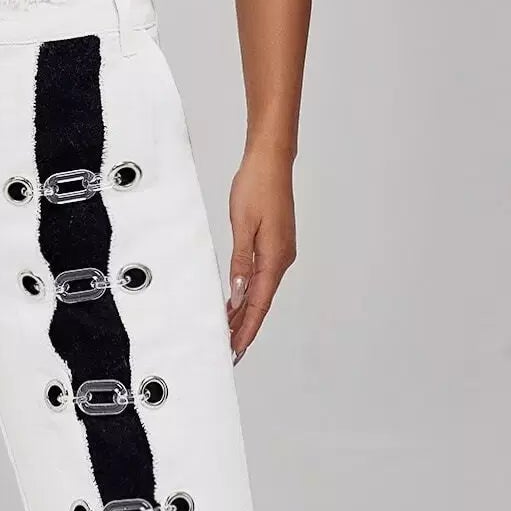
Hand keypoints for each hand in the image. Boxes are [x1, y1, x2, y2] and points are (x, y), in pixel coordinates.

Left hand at [226, 146, 297, 363]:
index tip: (236, 349)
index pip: (259, 303)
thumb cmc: (256, 186)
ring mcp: (280, 252)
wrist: (271, 160)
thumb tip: (238, 294)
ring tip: (229, 332)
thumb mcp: (243, 225)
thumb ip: (241, 263)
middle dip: (245, 327)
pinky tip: (238, 301)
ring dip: (246, 312)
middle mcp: (281, 259)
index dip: (247, 328)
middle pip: (261, 302)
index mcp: (274, 258)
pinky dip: (249, 293)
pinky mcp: (275, 244)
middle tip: (230, 350)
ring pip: (261, 291)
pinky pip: (261, 277)